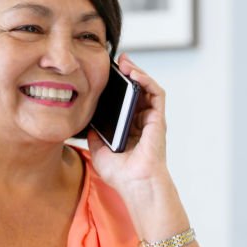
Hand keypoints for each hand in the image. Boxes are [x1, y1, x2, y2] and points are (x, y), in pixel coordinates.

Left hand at [88, 53, 168, 193]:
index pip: (125, 100)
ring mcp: (151, 120)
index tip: (105, 74)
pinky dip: (147, 80)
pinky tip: (134, 73)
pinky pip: (156, 94)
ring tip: (124, 63)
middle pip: (137, 90)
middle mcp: (142, 122)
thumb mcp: (99, 150)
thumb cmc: (121, 174)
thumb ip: (95, 134)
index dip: (118, 86)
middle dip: (127, 73)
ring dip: (138, 72)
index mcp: (130, 128)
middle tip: (114, 62)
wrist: (134, 184)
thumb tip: (88, 120)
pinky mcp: (158, 119)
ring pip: (148, 88)